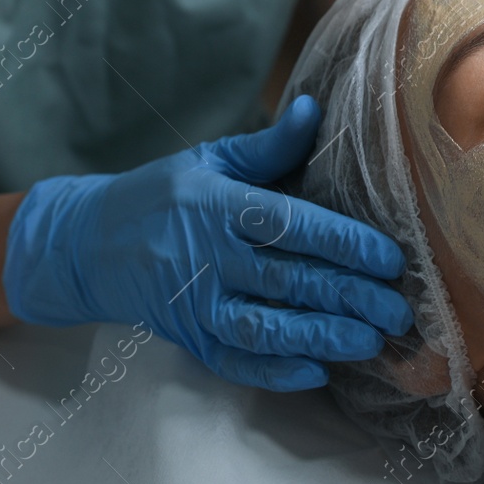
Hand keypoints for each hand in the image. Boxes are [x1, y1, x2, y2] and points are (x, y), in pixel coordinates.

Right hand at [2, 96, 412, 390]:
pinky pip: (234, 361)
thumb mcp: (209, 159)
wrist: (85, 243)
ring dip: (320, 337)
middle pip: (288, 280)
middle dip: (348, 297)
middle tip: (398, 310)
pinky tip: (316, 373)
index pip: (289, 224)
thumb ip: (268, 146)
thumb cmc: (159, 194)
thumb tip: (314, 109)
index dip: (342, 242)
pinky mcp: (188, 337)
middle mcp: (208, 256)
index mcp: (218, 205)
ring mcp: (195, 302)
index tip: (388, 258)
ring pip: (265, 327)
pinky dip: (274, 371)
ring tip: (369, 342)